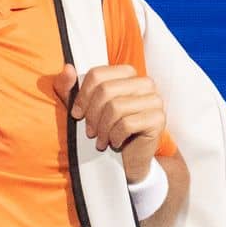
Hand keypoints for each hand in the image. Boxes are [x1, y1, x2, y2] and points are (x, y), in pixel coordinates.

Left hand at [53, 61, 165, 182]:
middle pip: (105, 90)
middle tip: (90, 132)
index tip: (77, 114)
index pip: (97, 74)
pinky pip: (127, 124)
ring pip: (115, 107)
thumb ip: (70, 88)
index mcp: (127, 74)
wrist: (130, 157)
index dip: (82, 96)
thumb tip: (67, 69)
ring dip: (103, 129)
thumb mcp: (82, 108)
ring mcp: (154, 99)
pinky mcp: (158, 118)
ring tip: (101, 140)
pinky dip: (115, 136)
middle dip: (92, 115)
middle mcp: (144, 83)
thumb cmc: (107, 129)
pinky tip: (115, 142)